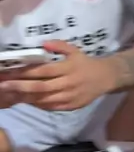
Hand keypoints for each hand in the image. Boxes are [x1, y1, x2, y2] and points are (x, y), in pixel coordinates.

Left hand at [0, 41, 114, 110]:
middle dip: (20, 87)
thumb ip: (59, 46)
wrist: (106, 78)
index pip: (44, 71)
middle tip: (3, 86)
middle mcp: (68, 83)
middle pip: (40, 87)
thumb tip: (43, 44)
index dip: (26, 72)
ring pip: (44, 99)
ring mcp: (70, 97)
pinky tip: (27, 100)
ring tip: (10, 94)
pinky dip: (37, 104)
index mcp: (68, 68)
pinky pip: (50, 107)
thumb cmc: (86, 63)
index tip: (10, 73)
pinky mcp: (71, 107)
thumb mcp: (75, 50)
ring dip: (26, 97)